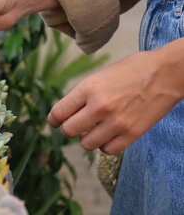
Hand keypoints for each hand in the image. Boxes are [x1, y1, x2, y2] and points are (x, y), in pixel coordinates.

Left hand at [48, 45, 183, 154]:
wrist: (165, 73)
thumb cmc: (132, 70)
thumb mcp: (100, 76)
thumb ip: (83, 94)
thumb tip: (68, 112)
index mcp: (88, 88)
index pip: (59, 112)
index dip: (54, 119)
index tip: (55, 121)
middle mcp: (99, 106)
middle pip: (69, 131)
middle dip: (68, 129)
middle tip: (74, 125)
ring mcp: (116, 122)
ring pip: (86, 144)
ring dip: (86, 138)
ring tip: (93, 130)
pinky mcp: (132, 133)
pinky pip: (108, 150)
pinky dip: (104, 145)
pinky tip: (108, 135)